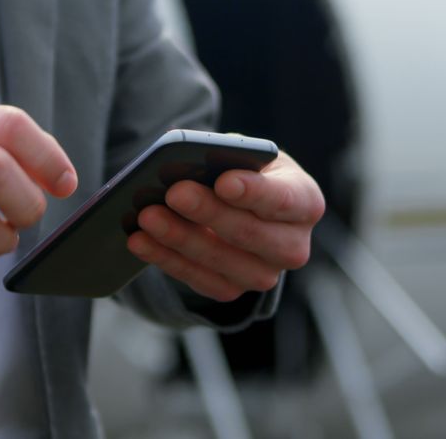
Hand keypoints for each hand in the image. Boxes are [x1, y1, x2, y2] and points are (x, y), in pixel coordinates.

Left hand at [127, 150, 323, 301]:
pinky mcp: (233, 289)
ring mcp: (264, 274)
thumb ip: (228, 157)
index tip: (224, 182)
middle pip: (251, 233)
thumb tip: (191, 166)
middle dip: (208, 212)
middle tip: (174, 192)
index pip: (285, 200)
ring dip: (180, 238)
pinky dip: (166, 258)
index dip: (254, 192)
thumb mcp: (246, 156)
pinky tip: (140, 240)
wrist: (243, 204)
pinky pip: (198, 279)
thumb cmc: (245, 171)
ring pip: (221, 261)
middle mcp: (293, 245)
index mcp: (305, 202)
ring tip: (147, 216)